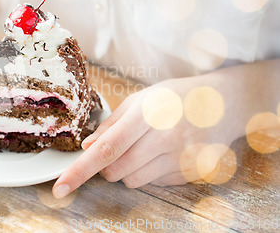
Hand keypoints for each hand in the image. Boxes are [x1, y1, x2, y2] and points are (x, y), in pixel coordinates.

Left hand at [52, 75, 249, 197]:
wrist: (224, 103)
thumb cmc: (175, 97)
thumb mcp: (142, 98)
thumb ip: (112, 123)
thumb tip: (87, 147)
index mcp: (148, 114)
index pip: (107, 149)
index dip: (80, 170)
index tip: (60, 187)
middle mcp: (165, 138)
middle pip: (115, 170)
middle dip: (105, 165)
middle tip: (118, 148)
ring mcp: (181, 158)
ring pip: (132, 181)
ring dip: (127, 170)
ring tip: (144, 147)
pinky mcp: (190, 173)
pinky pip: (153, 184)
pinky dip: (148, 172)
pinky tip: (162, 152)